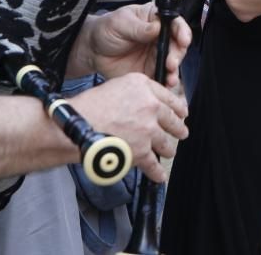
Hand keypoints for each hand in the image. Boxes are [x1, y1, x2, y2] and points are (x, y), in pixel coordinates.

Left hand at [65, 3, 191, 86]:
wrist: (93, 51)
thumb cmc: (106, 30)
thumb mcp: (120, 23)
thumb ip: (138, 27)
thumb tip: (157, 27)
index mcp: (155, 19)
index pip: (175, 23)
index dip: (182, 31)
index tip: (183, 40)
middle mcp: (160, 37)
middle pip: (177, 45)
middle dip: (178, 55)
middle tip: (171, 63)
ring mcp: (156, 55)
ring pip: (172, 63)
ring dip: (174, 71)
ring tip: (170, 77)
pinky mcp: (150, 71)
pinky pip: (162, 77)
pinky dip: (165, 82)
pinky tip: (165, 85)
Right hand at [72, 73, 187, 181]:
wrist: (77, 125)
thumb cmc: (90, 106)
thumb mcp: (117, 85)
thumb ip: (137, 92)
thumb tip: (147, 103)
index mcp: (144, 86)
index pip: (169, 97)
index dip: (178, 107)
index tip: (182, 112)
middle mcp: (150, 106)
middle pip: (173, 120)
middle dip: (178, 128)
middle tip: (181, 131)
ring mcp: (148, 130)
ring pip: (166, 143)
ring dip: (167, 149)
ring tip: (168, 152)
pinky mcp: (141, 151)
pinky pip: (154, 165)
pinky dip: (157, 173)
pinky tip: (159, 175)